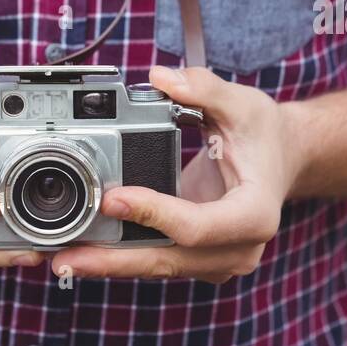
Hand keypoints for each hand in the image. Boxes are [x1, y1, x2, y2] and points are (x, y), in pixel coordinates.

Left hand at [51, 66, 292, 284]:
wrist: (283, 158)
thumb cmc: (264, 133)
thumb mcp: (242, 103)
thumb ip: (204, 88)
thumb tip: (161, 78)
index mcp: (256, 214)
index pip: (199, 225)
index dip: (154, 214)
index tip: (113, 198)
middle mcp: (241, 247)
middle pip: (171, 259)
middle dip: (116, 259)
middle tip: (66, 256)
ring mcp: (220, 260)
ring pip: (160, 267)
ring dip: (111, 264)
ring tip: (63, 258)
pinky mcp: (201, 261)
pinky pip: (159, 262)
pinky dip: (123, 258)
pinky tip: (86, 253)